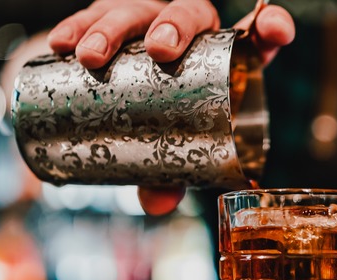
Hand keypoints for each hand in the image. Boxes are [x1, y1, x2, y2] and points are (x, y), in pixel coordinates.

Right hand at [47, 0, 294, 214]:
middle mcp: (188, 31)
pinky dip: (76, 25)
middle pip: (190, 13)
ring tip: (92, 56)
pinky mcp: (109, 17)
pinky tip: (61, 42)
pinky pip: (93, 12)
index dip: (270, 28)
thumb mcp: (172, 150)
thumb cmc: (161, 123)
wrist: (109, 92)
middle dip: (175, 26)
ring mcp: (148, 19)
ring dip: (113, 27)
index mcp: (222, 58)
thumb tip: (159, 203)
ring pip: (137, 9)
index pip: (254, 37)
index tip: (275, 29)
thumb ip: (171, 175)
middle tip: (159, 52)